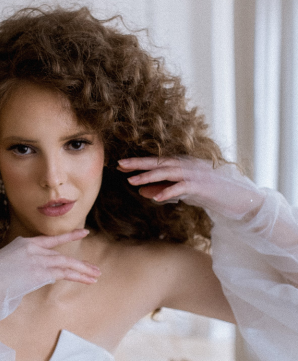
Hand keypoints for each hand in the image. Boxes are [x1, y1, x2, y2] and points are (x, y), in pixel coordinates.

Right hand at [0, 229, 100, 305]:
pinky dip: (79, 276)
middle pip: (60, 254)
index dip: (67, 236)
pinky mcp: (39, 271)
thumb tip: (27, 283)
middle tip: (93, 268)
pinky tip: (89, 279)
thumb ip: (19, 275)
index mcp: (19, 245)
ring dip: (83, 270)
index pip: (48, 241)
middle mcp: (30, 247)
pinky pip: (64, 272)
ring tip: (96, 275)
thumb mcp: (3, 276)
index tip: (82, 232)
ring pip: (65, 263)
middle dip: (78, 263)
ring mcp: (35, 258)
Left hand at [117, 156, 265, 219]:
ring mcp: (196, 174)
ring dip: (150, 176)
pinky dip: (169, 192)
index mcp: (184, 165)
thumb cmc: (212, 194)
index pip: (158, 162)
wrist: (240, 199)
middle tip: (120, 165)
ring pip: (169, 172)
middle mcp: (188, 165)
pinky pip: (182, 188)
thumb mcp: (184, 192)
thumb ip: (165, 190)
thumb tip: (143, 191)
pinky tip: (156, 198)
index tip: (121, 165)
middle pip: (160, 162)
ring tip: (133, 181)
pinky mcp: (203, 186)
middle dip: (139, 164)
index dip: (139, 163)